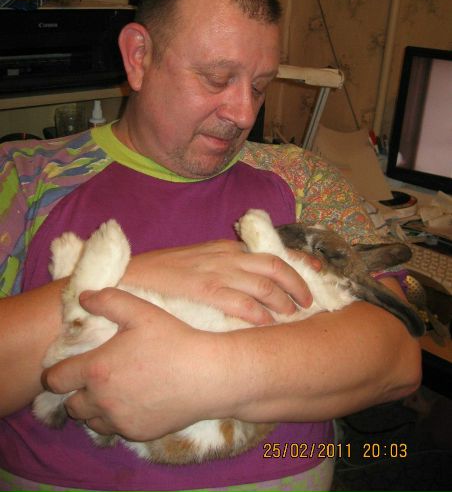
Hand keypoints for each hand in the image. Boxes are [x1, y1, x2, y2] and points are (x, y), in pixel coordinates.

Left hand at [42, 288, 224, 439]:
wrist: (208, 375)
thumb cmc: (174, 340)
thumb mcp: (141, 311)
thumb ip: (108, 301)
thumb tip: (83, 298)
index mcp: (97, 370)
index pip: (55, 380)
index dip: (57, 372)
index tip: (70, 365)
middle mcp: (102, 401)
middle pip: (71, 405)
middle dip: (77, 391)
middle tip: (96, 375)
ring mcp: (120, 421)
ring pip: (90, 420)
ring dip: (95, 407)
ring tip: (114, 389)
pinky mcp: (137, 433)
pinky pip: (114, 430)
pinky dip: (117, 417)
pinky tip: (134, 399)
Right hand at [123, 240, 318, 324]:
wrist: (128, 276)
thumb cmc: (162, 274)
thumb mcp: (198, 261)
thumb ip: (224, 267)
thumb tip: (250, 282)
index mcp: (225, 248)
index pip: (270, 252)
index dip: (297, 263)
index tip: (317, 272)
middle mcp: (226, 257)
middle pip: (274, 266)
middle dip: (297, 284)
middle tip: (308, 302)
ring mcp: (216, 272)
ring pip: (263, 284)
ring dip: (282, 301)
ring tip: (292, 314)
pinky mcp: (203, 290)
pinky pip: (240, 301)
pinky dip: (258, 313)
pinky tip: (267, 323)